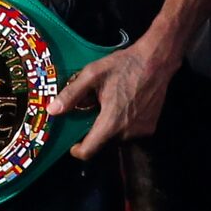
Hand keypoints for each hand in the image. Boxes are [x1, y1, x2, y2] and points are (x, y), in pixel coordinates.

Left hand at [49, 47, 177, 157]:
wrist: (157, 60)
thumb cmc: (124, 65)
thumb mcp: (93, 74)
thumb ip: (72, 94)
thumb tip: (53, 111)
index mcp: (111, 121)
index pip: (89, 151)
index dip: (78, 150)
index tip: (73, 143)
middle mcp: (127, 131)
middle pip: (103, 141)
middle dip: (95, 129)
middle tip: (95, 108)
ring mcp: (141, 131)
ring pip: (116, 136)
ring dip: (110, 125)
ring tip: (111, 103)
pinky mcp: (151, 127)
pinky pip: (130, 131)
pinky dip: (123, 123)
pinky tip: (125, 104)